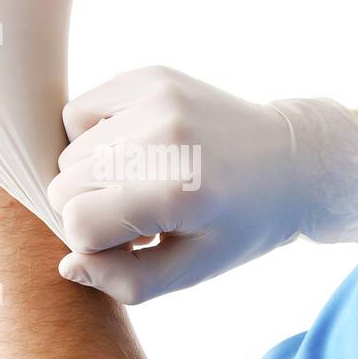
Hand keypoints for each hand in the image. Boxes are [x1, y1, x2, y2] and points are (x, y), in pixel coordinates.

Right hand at [47, 67, 357, 302]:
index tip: (133, 242)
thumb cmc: (240, 225)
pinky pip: (78, 112)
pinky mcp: (151, 76)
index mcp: (179, 192)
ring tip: (142, 183)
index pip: (77, 222)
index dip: (94, 243)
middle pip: (66, 185)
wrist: (292, 160)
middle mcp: (166, 136)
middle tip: (142, 213)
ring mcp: (158, 99)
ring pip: (68, 151)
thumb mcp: (193, 271)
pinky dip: (93, 136)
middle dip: (92, 208)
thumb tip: (69, 264)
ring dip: (93, 175)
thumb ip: (125, 282)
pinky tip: (134, 150)